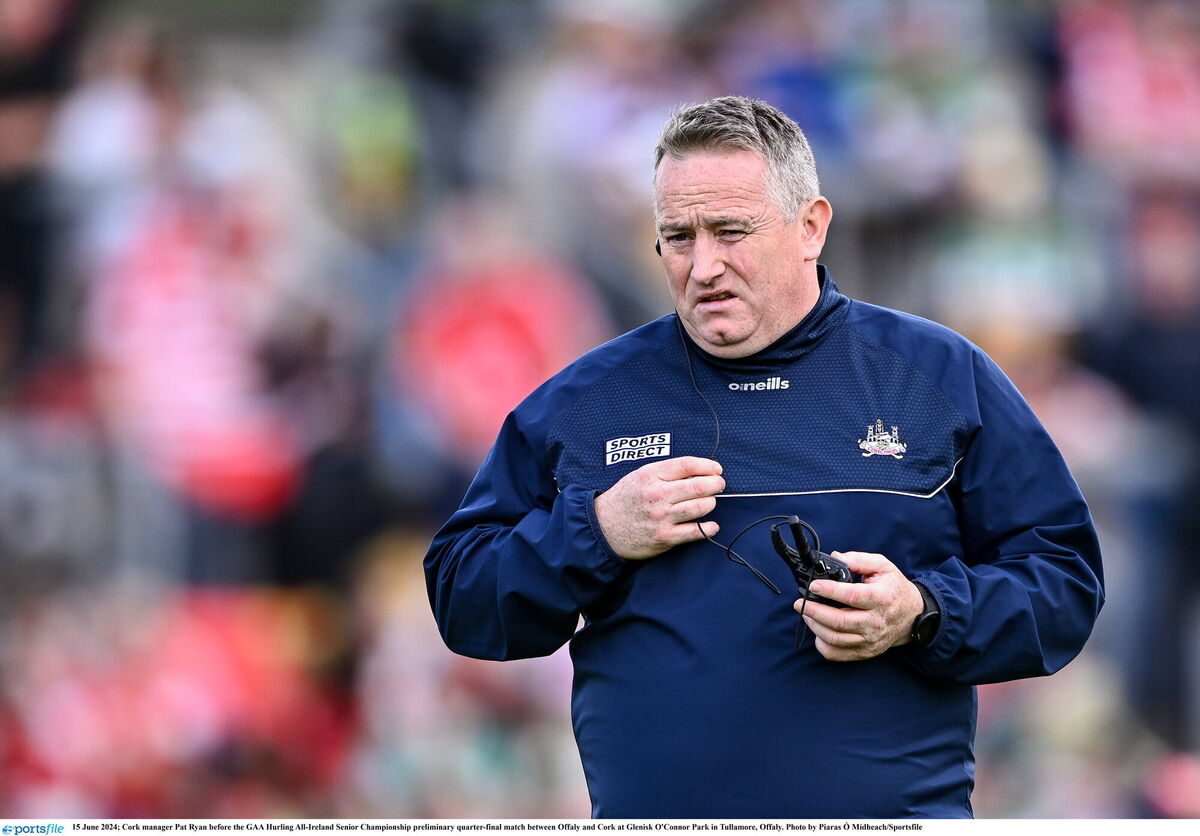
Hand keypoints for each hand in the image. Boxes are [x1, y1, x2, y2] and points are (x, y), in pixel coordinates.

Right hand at [593, 457, 724, 559]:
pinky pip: (696, 531)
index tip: (717, 469)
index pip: (687, 465)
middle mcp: (657, 495)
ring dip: (711, 503)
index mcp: (650, 475)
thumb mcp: (640, 476)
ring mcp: (662, 517)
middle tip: (719, 485)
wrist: (604, 528)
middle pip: (698, 486)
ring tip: (709, 502)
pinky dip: (708, 527)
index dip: (707, 466)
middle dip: (715, 484)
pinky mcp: (665, 537)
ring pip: (701, 507)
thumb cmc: (625, 499)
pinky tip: (711, 525)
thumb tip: (699, 471)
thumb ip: (666, 472)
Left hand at [792, 551, 923, 661]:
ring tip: (806, 613)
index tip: (813, 585)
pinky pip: (838, 654)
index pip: (852, 596)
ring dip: (815, 626)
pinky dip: (823, 645)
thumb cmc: (893, 589)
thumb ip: (859, 560)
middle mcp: (875, 621)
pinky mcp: (866, 651)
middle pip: (839, 621)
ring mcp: (870, 639)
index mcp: (881, 598)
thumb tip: (836, 557)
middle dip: (814, 611)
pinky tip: (818, 631)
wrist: (912, 616)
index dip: (830, 591)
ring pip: (835, 638)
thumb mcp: (883, 566)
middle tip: (800, 603)